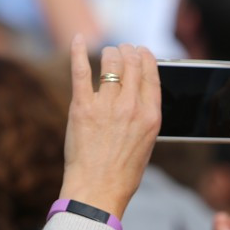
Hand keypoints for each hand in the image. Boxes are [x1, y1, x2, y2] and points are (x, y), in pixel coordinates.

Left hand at [60, 38, 160, 217]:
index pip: (151, 72)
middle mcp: (131, 106)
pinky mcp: (81, 107)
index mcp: (151, 115)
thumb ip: (145, 115)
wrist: (98, 190)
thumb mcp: (147, 142)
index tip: (140, 52)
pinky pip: (81, 70)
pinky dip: (79, 51)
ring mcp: (106, 105)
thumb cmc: (123, 172)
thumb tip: (139, 92)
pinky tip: (78, 39)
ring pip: (110, 62)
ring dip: (109, 53)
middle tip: (122, 50)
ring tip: (106, 54)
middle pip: (132, 62)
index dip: (146, 56)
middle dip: (127, 51)